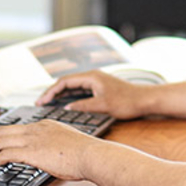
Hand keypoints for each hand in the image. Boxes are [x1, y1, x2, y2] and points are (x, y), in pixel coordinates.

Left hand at [0, 119, 98, 179]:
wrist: (90, 155)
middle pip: (3, 131)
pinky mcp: (31, 152)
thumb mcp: (67, 142)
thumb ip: (55, 145)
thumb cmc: (85, 153)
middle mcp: (36, 129)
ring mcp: (33, 139)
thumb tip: (50, 155)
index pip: (18, 128)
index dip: (4, 137)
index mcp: (45, 125)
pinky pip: (4, 154)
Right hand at [37, 70, 151, 118]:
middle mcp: (93, 77)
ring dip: (60, 94)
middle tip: (40, 103)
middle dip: (52, 92)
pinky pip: (80, 90)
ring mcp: (96, 82)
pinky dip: (70, 96)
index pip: (64, 82)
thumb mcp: (103, 106)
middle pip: (66, 82)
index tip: (41, 101)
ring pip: (73, 86)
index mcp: (92, 77)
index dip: (50, 91)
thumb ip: (83, 106)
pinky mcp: (100, 88)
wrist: (146, 100)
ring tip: (48, 104)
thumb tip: (67, 108)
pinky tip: (65, 104)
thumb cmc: (128, 101)